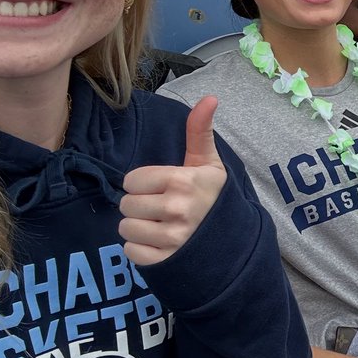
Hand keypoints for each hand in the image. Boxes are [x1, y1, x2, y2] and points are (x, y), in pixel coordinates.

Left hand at [119, 96, 226, 264]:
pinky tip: (160, 245)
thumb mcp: (209, 164)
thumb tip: (210, 97)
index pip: (132, 180)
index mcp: (183, 181)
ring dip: (139, 228)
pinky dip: (142, 249)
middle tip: (163, 209)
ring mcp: (171, 237)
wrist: (233, 242)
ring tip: (161, 227)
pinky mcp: (164, 260)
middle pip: (126, 204)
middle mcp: (176, 208)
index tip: (165, 189)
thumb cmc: (214, 198)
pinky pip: (130, 250)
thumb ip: (200, 131)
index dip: (145, 184)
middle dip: (140, 206)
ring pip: (125, 227)